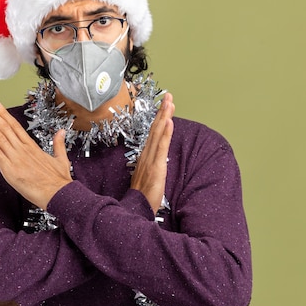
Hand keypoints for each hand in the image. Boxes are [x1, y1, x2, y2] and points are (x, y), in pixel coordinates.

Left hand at [0, 98, 72, 209]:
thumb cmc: (60, 180)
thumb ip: (58, 144)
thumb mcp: (62, 158)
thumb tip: (61, 132)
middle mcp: (23, 149)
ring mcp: (16, 159)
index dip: (3, 113)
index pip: (15, 125)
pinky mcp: (11, 170)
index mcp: (32, 146)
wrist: (59, 194)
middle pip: (4, 127)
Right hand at [130, 93, 174, 213]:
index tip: (164, 105)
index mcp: (145, 157)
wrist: (136, 209)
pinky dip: (165, 133)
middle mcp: (146, 155)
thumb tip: (154, 161)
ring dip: (164, 116)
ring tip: (169, 102)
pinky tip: (168, 121)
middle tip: (168, 95)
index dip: (158, 118)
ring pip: (158, 133)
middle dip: (162, 111)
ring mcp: (150, 159)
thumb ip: (149, 167)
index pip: (153, 133)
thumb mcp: (146, 179)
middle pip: (155, 129)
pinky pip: (161, 147)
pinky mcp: (156, 167)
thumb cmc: (141, 197)